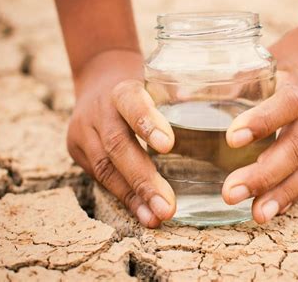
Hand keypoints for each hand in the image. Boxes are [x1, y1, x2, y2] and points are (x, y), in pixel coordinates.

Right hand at [67, 50, 175, 227]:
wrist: (98, 80)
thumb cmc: (142, 86)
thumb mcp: (158, 81)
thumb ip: (181, 99)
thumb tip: (220, 121)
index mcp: (121, 88)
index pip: (131, 102)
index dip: (147, 123)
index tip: (168, 145)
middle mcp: (98, 110)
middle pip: (117, 145)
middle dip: (143, 179)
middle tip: (167, 206)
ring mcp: (84, 132)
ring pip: (105, 168)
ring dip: (134, 197)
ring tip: (156, 217)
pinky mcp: (77, 151)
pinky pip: (101, 179)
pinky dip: (126, 198)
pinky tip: (144, 214)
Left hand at [222, 16, 297, 223]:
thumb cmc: (294, 55)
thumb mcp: (267, 58)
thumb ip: (233, 79)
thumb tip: (180, 95)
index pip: (286, 104)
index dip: (262, 122)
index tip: (232, 139)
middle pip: (296, 148)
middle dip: (264, 174)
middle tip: (230, 193)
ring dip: (281, 194)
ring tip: (256, 215)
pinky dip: (294, 194)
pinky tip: (273, 209)